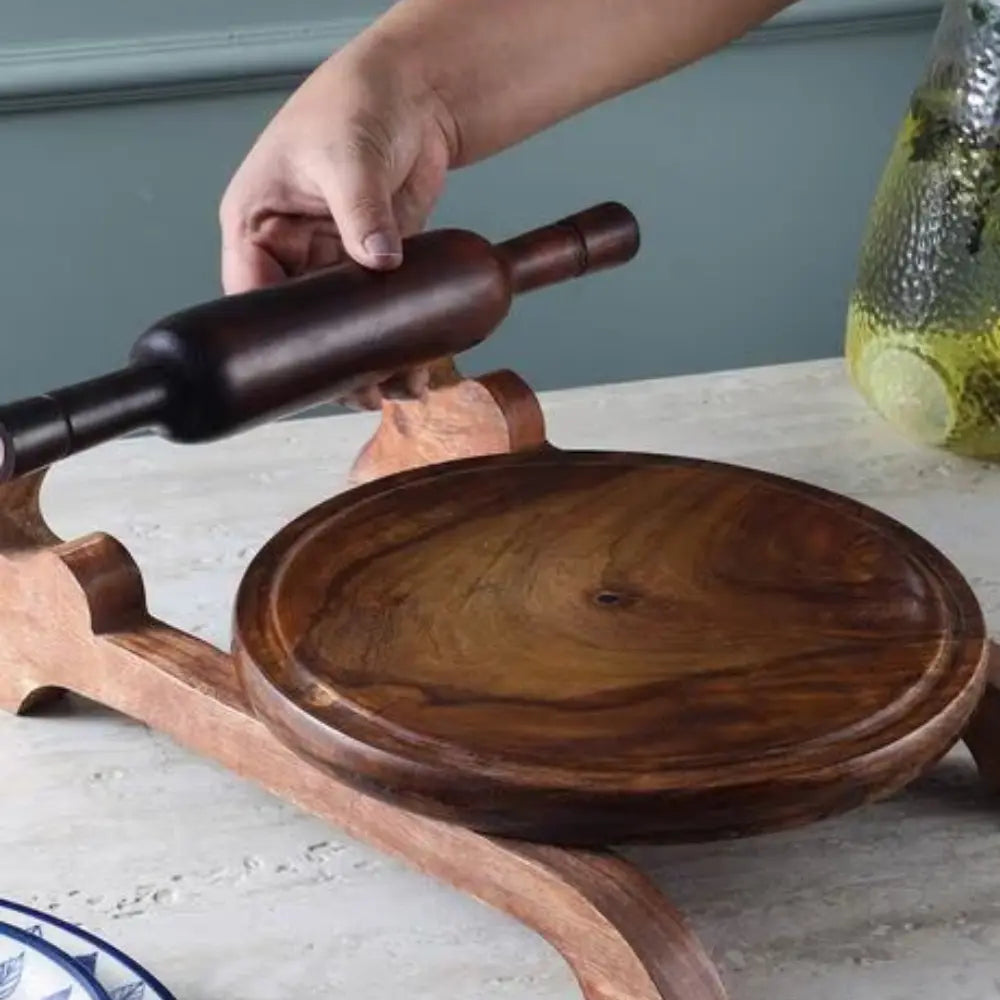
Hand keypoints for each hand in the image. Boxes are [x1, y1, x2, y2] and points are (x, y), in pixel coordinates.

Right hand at [219, 34, 457, 407]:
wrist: (415, 95)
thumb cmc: (355, 102)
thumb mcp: (347, 153)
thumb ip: (360, 210)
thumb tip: (377, 259)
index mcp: (257, 223)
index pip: (248, 291)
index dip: (272, 335)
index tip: (303, 365)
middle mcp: (288, 250)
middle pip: (298, 322)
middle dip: (325, 358)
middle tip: (357, 388)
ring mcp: (330, 260)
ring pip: (339, 326)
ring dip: (364, 357)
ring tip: (393, 385)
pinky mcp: (370, 265)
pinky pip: (375, 313)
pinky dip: (391, 339)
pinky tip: (411, 362)